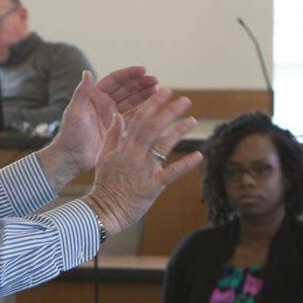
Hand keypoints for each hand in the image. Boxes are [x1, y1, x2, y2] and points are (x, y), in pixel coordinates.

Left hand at [39, 67, 159, 188]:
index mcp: (94, 96)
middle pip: (126, 89)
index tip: (144, 70)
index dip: (129, 74)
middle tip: (156, 81)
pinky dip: (144, 113)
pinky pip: (134, 118)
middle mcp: (104, 104)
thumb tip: (86, 72)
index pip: (114, 80)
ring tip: (159, 91)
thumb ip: (82, 92)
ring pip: (132, 102)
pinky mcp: (118, 129)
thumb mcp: (74, 112)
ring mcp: (112, 117)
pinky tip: (155, 109)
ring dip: (144, 96)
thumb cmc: (69, 135)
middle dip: (141, 83)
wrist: (72, 159)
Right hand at [83, 88, 202, 237]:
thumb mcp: (104, 156)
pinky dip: (185, 164)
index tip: (163, 91)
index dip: (152, 104)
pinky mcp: (152, 187)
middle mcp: (134, 155)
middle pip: (153, 128)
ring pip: (163, 146)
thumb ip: (113, 135)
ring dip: (179, 132)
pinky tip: (198, 155)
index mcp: (123, 147)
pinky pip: (171, 173)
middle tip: (184, 100)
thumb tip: (119, 115)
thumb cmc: (105, 184)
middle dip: (169, 112)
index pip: (139, 120)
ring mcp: (144, 171)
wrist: (104, 210)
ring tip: (192, 120)